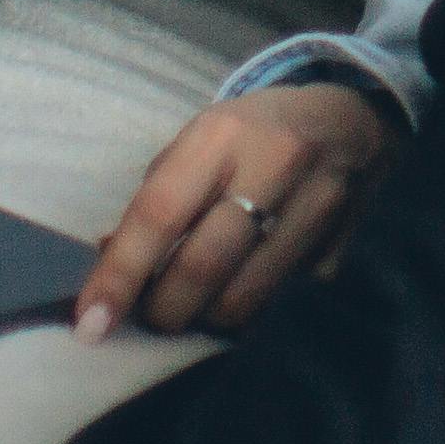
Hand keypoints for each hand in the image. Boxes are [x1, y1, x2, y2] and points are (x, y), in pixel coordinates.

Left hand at [74, 80, 394, 342]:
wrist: (354, 121)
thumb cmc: (257, 131)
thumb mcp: (202, 139)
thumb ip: (157, 196)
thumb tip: (109, 261)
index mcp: (224, 133)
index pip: (160, 214)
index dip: (121, 274)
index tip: (90, 322)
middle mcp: (273, 166)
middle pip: (202, 266)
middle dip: (163, 309)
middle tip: (148, 316)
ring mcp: (315, 209)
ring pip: (243, 298)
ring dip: (204, 318)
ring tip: (192, 308)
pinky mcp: (340, 247)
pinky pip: (279, 304)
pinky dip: (248, 313)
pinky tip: (238, 297)